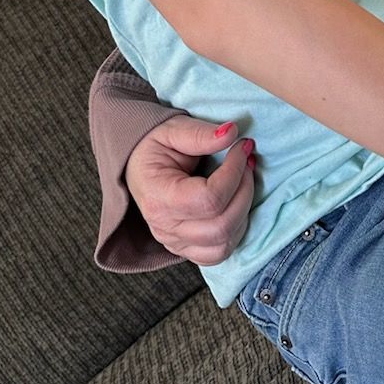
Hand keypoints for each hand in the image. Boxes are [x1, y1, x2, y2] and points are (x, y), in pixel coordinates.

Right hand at [125, 114, 255, 265]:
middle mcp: (165, 227)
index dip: (235, 172)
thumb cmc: (154, 147)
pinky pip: (219, 254)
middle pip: (221, 225)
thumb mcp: (172, 130)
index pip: (209, 199)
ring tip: (243, 182)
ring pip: (224, 243)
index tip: (242, 147)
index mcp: (159, 196)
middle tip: (247, 162)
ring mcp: (174, 243)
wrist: (137, 166)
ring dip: (244, 211)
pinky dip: (236, 231)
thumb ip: (200, 133)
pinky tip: (235, 204)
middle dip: (245, 190)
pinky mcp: (185, 249)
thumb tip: (231, 133)